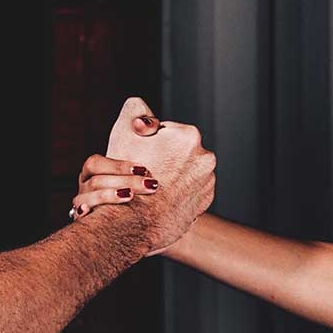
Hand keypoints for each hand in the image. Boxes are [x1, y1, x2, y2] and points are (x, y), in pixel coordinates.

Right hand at [70, 97, 213, 255]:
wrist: (134, 223)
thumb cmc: (126, 177)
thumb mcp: (123, 131)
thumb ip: (135, 109)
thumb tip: (147, 114)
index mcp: (189, 136)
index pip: (166, 132)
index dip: (148, 144)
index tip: (139, 157)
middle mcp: (205, 157)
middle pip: (178, 152)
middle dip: (164, 159)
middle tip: (144, 173)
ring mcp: (208, 182)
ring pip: (185, 172)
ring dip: (173, 177)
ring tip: (152, 189)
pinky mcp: (205, 202)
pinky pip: (191, 192)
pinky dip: (179, 194)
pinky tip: (162, 200)